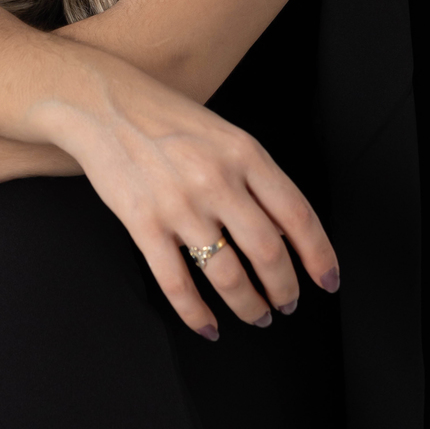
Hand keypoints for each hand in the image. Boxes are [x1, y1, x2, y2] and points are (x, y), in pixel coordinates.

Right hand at [33, 58, 338, 338]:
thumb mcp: (223, 133)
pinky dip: (197, 315)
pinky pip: (177, 284)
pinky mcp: (144, 224)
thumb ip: (255, 176)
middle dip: (285, 289)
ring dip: (249, 306)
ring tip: (257, 315)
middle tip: (288, 303)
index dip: (318, 255)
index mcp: (244, 152)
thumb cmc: (165, 116)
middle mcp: (217, 179)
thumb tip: (286, 231)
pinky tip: (209, 326)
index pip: (297, 214)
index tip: (327, 280)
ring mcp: (179, 205)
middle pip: (268, 252)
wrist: (102, 103)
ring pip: (227, 275)